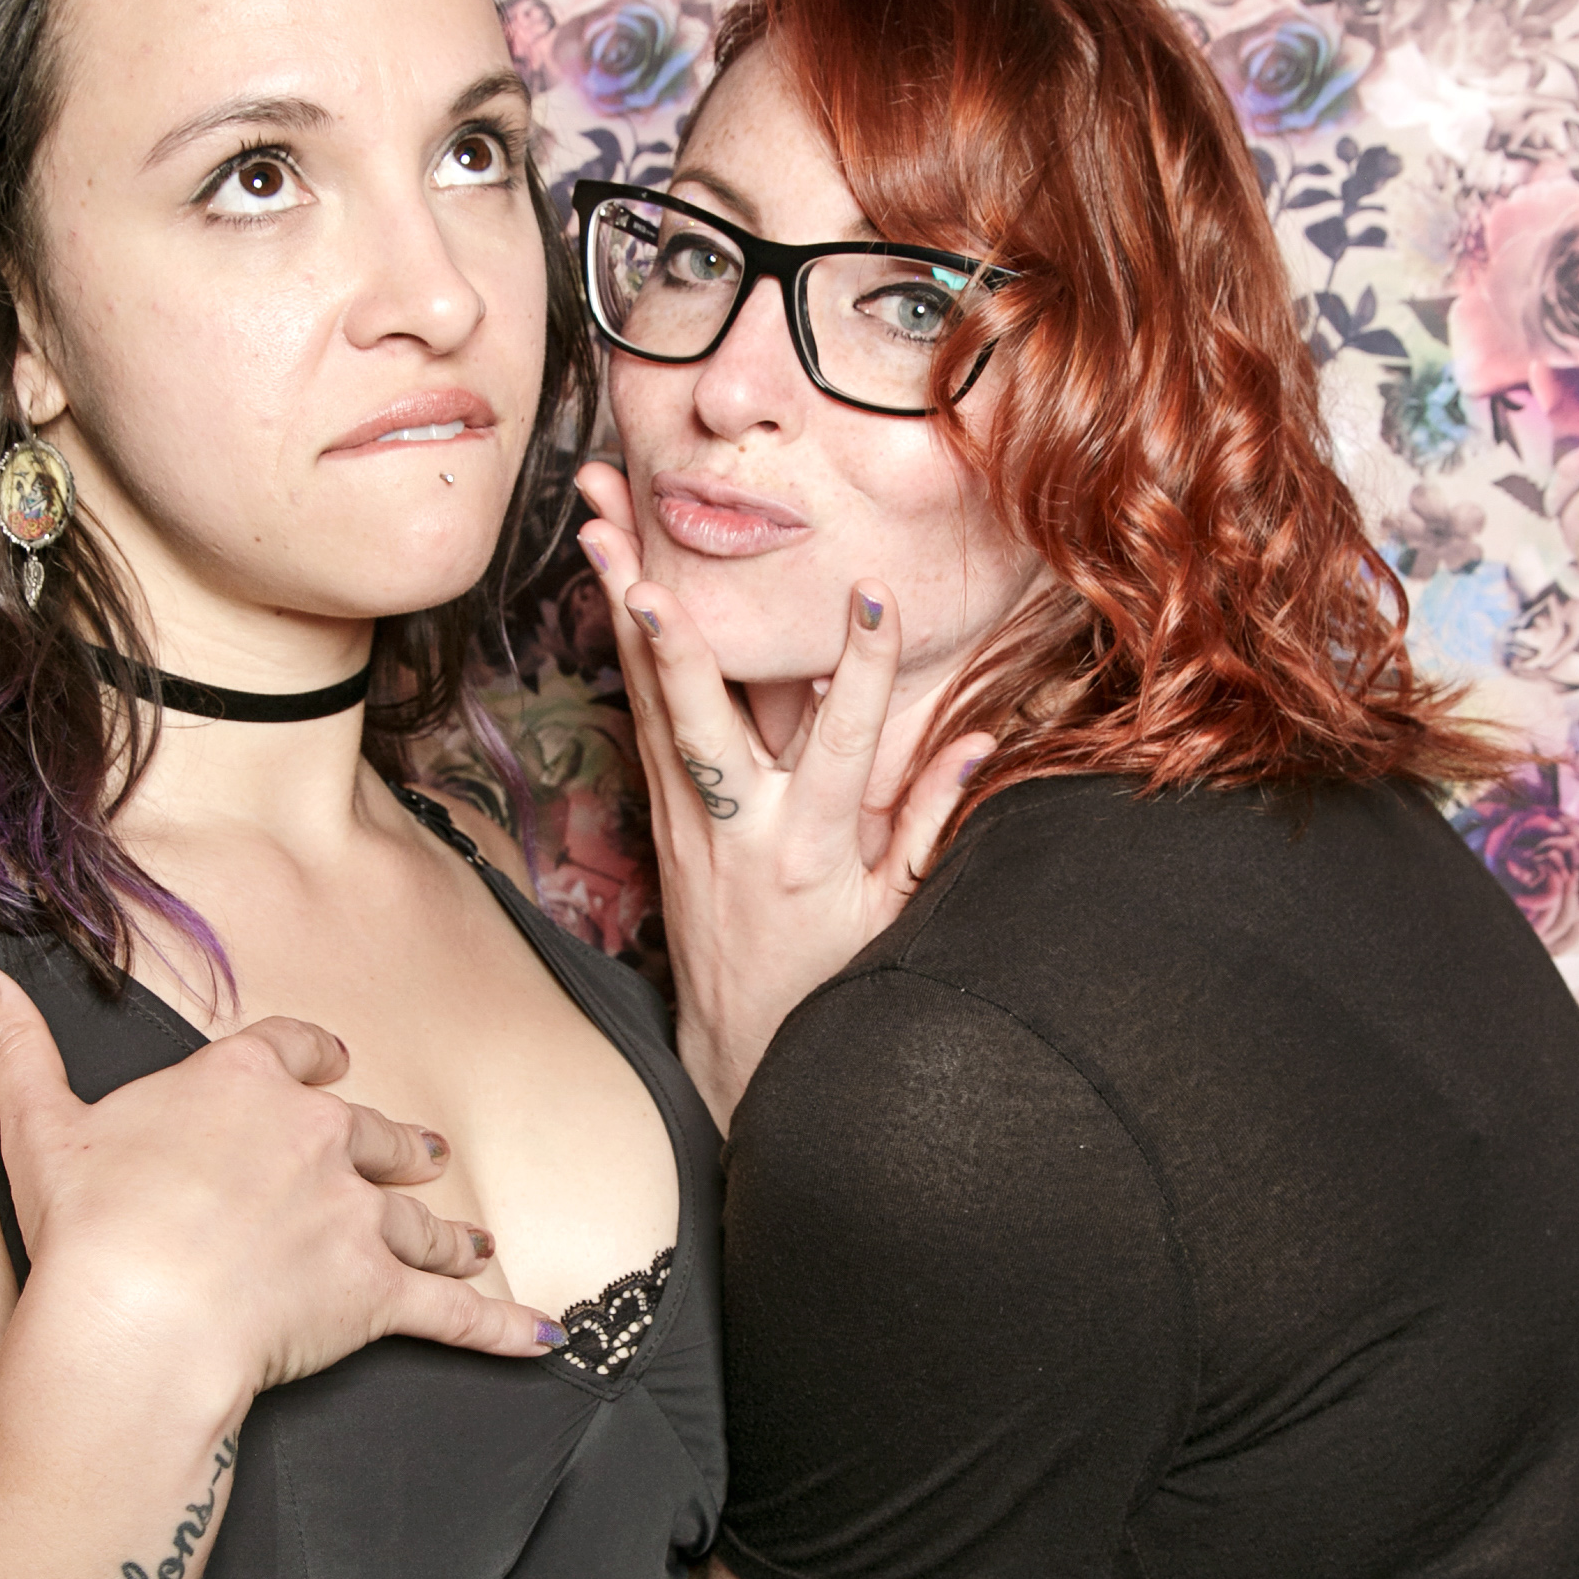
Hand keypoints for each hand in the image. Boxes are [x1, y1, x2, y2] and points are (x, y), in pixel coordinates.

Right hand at [0, 971, 560, 1422]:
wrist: (141, 1309)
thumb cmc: (90, 1221)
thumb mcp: (39, 1123)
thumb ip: (12, 1048)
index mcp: (241, 1086)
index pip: (291, 1052)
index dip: (311, 1058)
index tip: (329, 1062)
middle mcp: (315, 1137)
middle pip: (372, 1133)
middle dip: (396, 1146)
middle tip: (423, 1152)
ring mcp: (354, 1216)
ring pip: (417, 1218)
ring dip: (448, 1230)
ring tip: (474, 1236)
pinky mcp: (377, 1295)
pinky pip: (455, 1314)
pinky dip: (501, 1327)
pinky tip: (543, 1337)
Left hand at [576, 464, 989, 1128]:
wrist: (737, 1049)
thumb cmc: (828, 981)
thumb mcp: (894, 915)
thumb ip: (928, 825)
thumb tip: (979, 744)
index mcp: (809, 851)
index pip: (844, 742)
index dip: (861, 669)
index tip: (872, 595)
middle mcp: (736, 829)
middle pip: (700, 721)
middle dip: (675, 644)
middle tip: (646, 574)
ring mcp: (685, 821)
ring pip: (652, 703)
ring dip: (624, 615)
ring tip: (599, 528)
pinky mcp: (659, 818)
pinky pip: (643, 720)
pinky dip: (628, 651)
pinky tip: (610, 587)